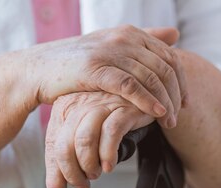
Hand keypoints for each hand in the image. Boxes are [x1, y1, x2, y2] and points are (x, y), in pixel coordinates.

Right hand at [24, 25, 185, 125]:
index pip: (169, 55)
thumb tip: (175, 33)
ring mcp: (109, 52)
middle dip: (175, 94)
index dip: (181, 80)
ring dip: (164, 102)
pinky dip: (147, 100)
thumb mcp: (110, 46)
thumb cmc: (75, 63)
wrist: (38, 69)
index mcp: (129, 32)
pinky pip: (130, 86)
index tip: (183, 101)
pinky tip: (155, 113)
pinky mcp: (96, 69)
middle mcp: (123, 38)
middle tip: (178, 115)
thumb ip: (143, 40)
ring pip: (150, 77)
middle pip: (164, 68)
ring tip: (168, 121)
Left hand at [44, 92, 152, 187]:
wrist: (143, 100)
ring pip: (85, 139)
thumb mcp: (84, 135)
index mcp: (64, 108)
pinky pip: (111, 133)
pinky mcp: (123, 108)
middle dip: (72, 173)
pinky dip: (108, 154)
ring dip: (89, 164)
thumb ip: (68, 160)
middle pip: (65, 144)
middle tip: (83, 184)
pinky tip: (110, 165)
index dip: (54, 174)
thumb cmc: (110, 118)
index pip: (51, 145)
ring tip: (97, 173)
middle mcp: (79, 103)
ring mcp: (101, 103)